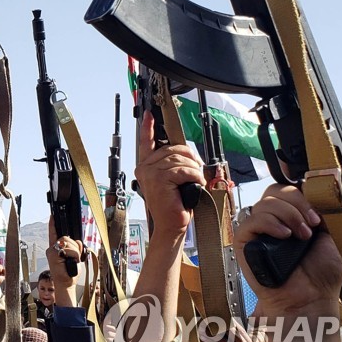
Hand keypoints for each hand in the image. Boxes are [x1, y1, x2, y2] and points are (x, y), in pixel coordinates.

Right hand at [46, 219, 81, 305]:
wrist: (66, 283)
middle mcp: (52, 249)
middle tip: (75, 258)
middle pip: (66, 237)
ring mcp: (52, 252)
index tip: (52, 216)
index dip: (53, 225)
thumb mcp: (75, 258)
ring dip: (75, 252)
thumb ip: (75, 248)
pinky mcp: (54, 255)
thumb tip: (78, 241)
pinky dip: (74, 255)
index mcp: (56, 249)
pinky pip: (68, 249)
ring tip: (73, 261)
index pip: (54, 234)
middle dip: (75, 246)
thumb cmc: (70, 272)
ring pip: (68, 242)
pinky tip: (71, 262)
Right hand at [133, 113, 203, 236]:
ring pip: (179, 159)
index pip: (146, 142)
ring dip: (193, 169)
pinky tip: (195, 184)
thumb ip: (172, 165)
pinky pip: (183, 170)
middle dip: (190, 157)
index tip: (149, 115)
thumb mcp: (172, 181)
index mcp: (145, 166)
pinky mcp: (159, 180)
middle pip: (172, 149)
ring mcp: (150, 174)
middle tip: (196, 170)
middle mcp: (144, 168)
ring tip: (195, 180)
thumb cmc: (174, 205)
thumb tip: (185, 152)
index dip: (149, 127)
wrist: (171, 226)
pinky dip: (194, 176)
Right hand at [233, 184, 341, 316]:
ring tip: (300, 237)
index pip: (289, 190)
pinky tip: (284, 236)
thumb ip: (327, 212)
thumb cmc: (322, 275)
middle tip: (312, 225)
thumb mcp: (334, 237)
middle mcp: (275, 220)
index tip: (319, 214)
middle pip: (275, 190)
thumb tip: (321, 193)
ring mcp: (259, 230)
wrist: (311, 299)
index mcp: (294, 216)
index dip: (303, 196)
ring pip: (265, 203)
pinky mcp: (245, 241)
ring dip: (288, 215)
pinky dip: (269, 224)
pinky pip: (251, 220)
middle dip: (297, 203)